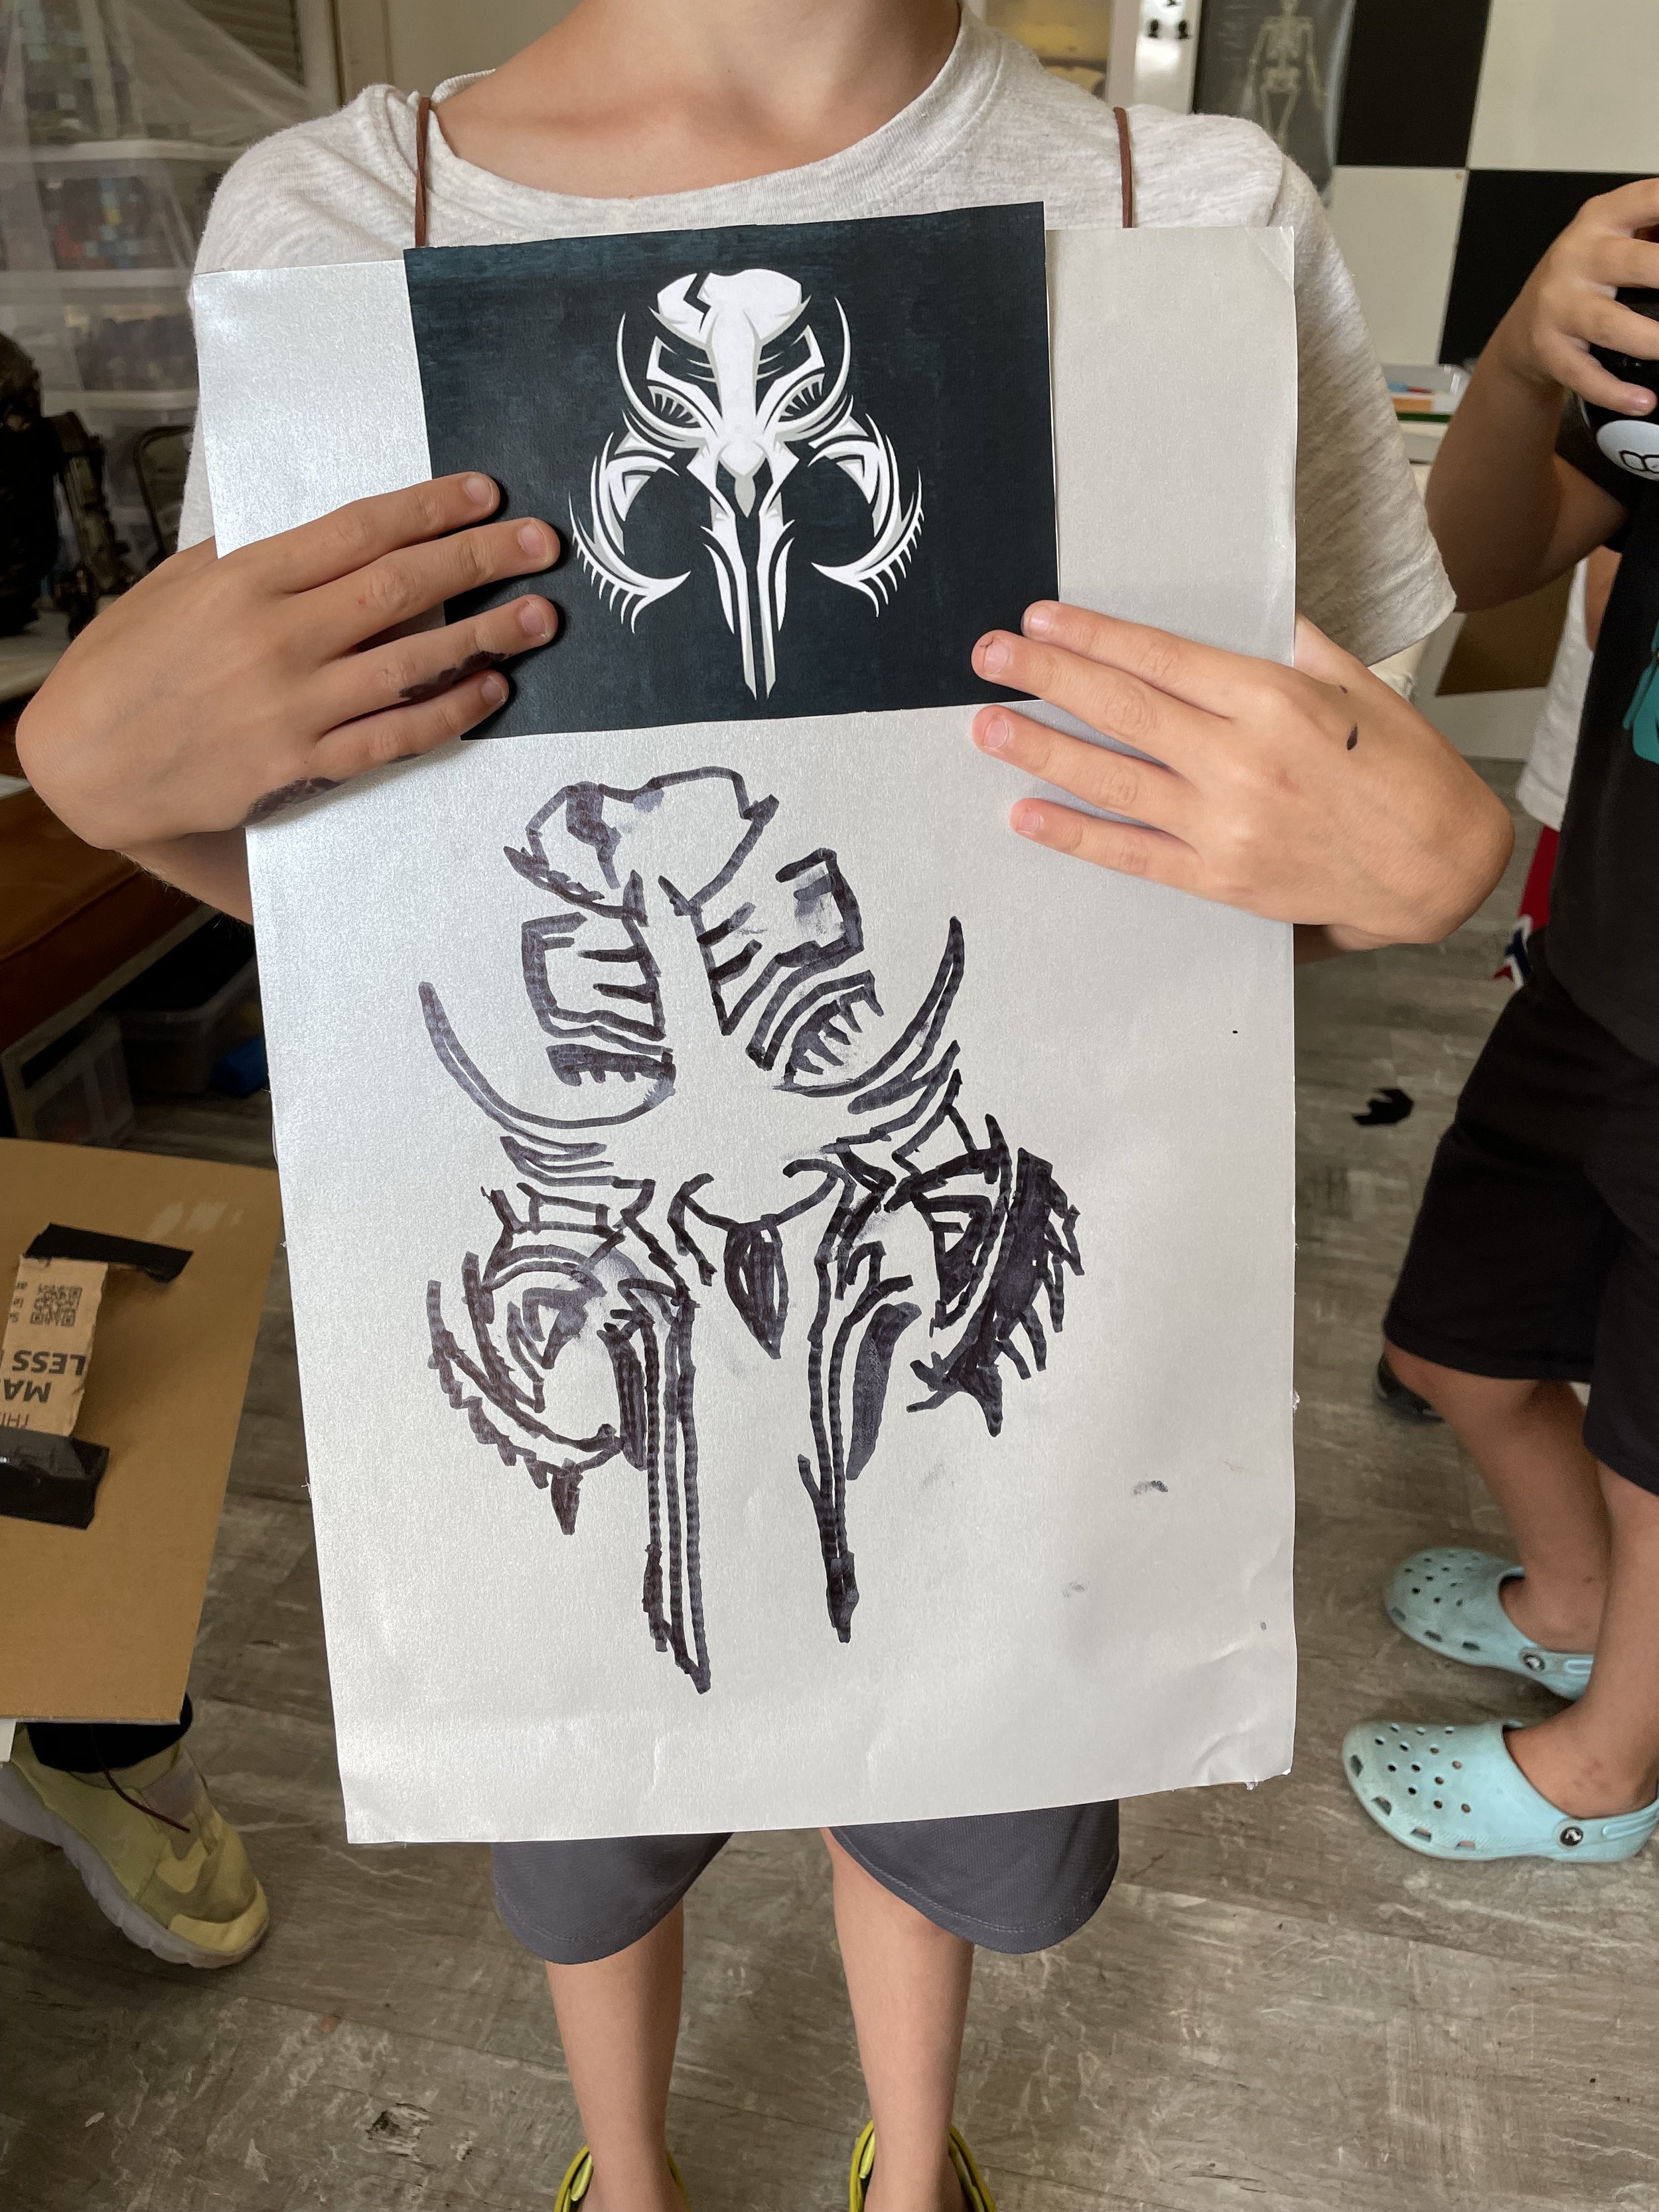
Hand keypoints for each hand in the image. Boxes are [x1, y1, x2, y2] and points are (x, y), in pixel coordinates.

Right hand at [17, 473, 559, 849]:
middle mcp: (275, 637)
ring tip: (541, 617)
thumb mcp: (179, 586)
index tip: (485, 493)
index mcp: (245, 579)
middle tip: (542, 545)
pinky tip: (491, 691)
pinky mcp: (299, 764)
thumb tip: (332, 537)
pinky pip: (393, 737)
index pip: (357, 530)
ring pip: (410, 663)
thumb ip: (256, 559)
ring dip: (485, 637)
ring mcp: (291, 705)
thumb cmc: (130, 663)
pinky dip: (448, 714)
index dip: (429, 508)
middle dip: (479, 560)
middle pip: (399, 587)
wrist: (84, 759)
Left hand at [970, 604, 1513, 947]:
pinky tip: (1024, 813)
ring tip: (985, 724)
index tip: (1040, 619)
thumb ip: (1296, 651)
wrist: (1440, 871)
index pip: (1160, 659)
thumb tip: (1250, 617)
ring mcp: (1223, 824)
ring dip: (1040, 749)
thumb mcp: (1359, 689)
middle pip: (1122, 708)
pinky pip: (1129, 854)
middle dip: (1047, 677)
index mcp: (1272, 699)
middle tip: (987, 656)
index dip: (1093, 637)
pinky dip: (1073, 835)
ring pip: (1112, 777)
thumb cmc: (1407, 773)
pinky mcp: (1217, 879)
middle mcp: (1239, 759)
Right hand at [1492, 176, 1658, 414]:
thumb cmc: (1585, 279)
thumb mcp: (1615, 236)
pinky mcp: (1550, 350)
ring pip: (1611, 324)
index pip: (1650, 200)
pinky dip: (1616, 392)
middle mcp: (1577, 256)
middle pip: (1637, 263)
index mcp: (1603, 218)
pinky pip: (1584, 375)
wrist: (1524, 329)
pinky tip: (1644, 401)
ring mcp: (1560, 305)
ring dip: (1651, 341)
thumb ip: (1654, 230)